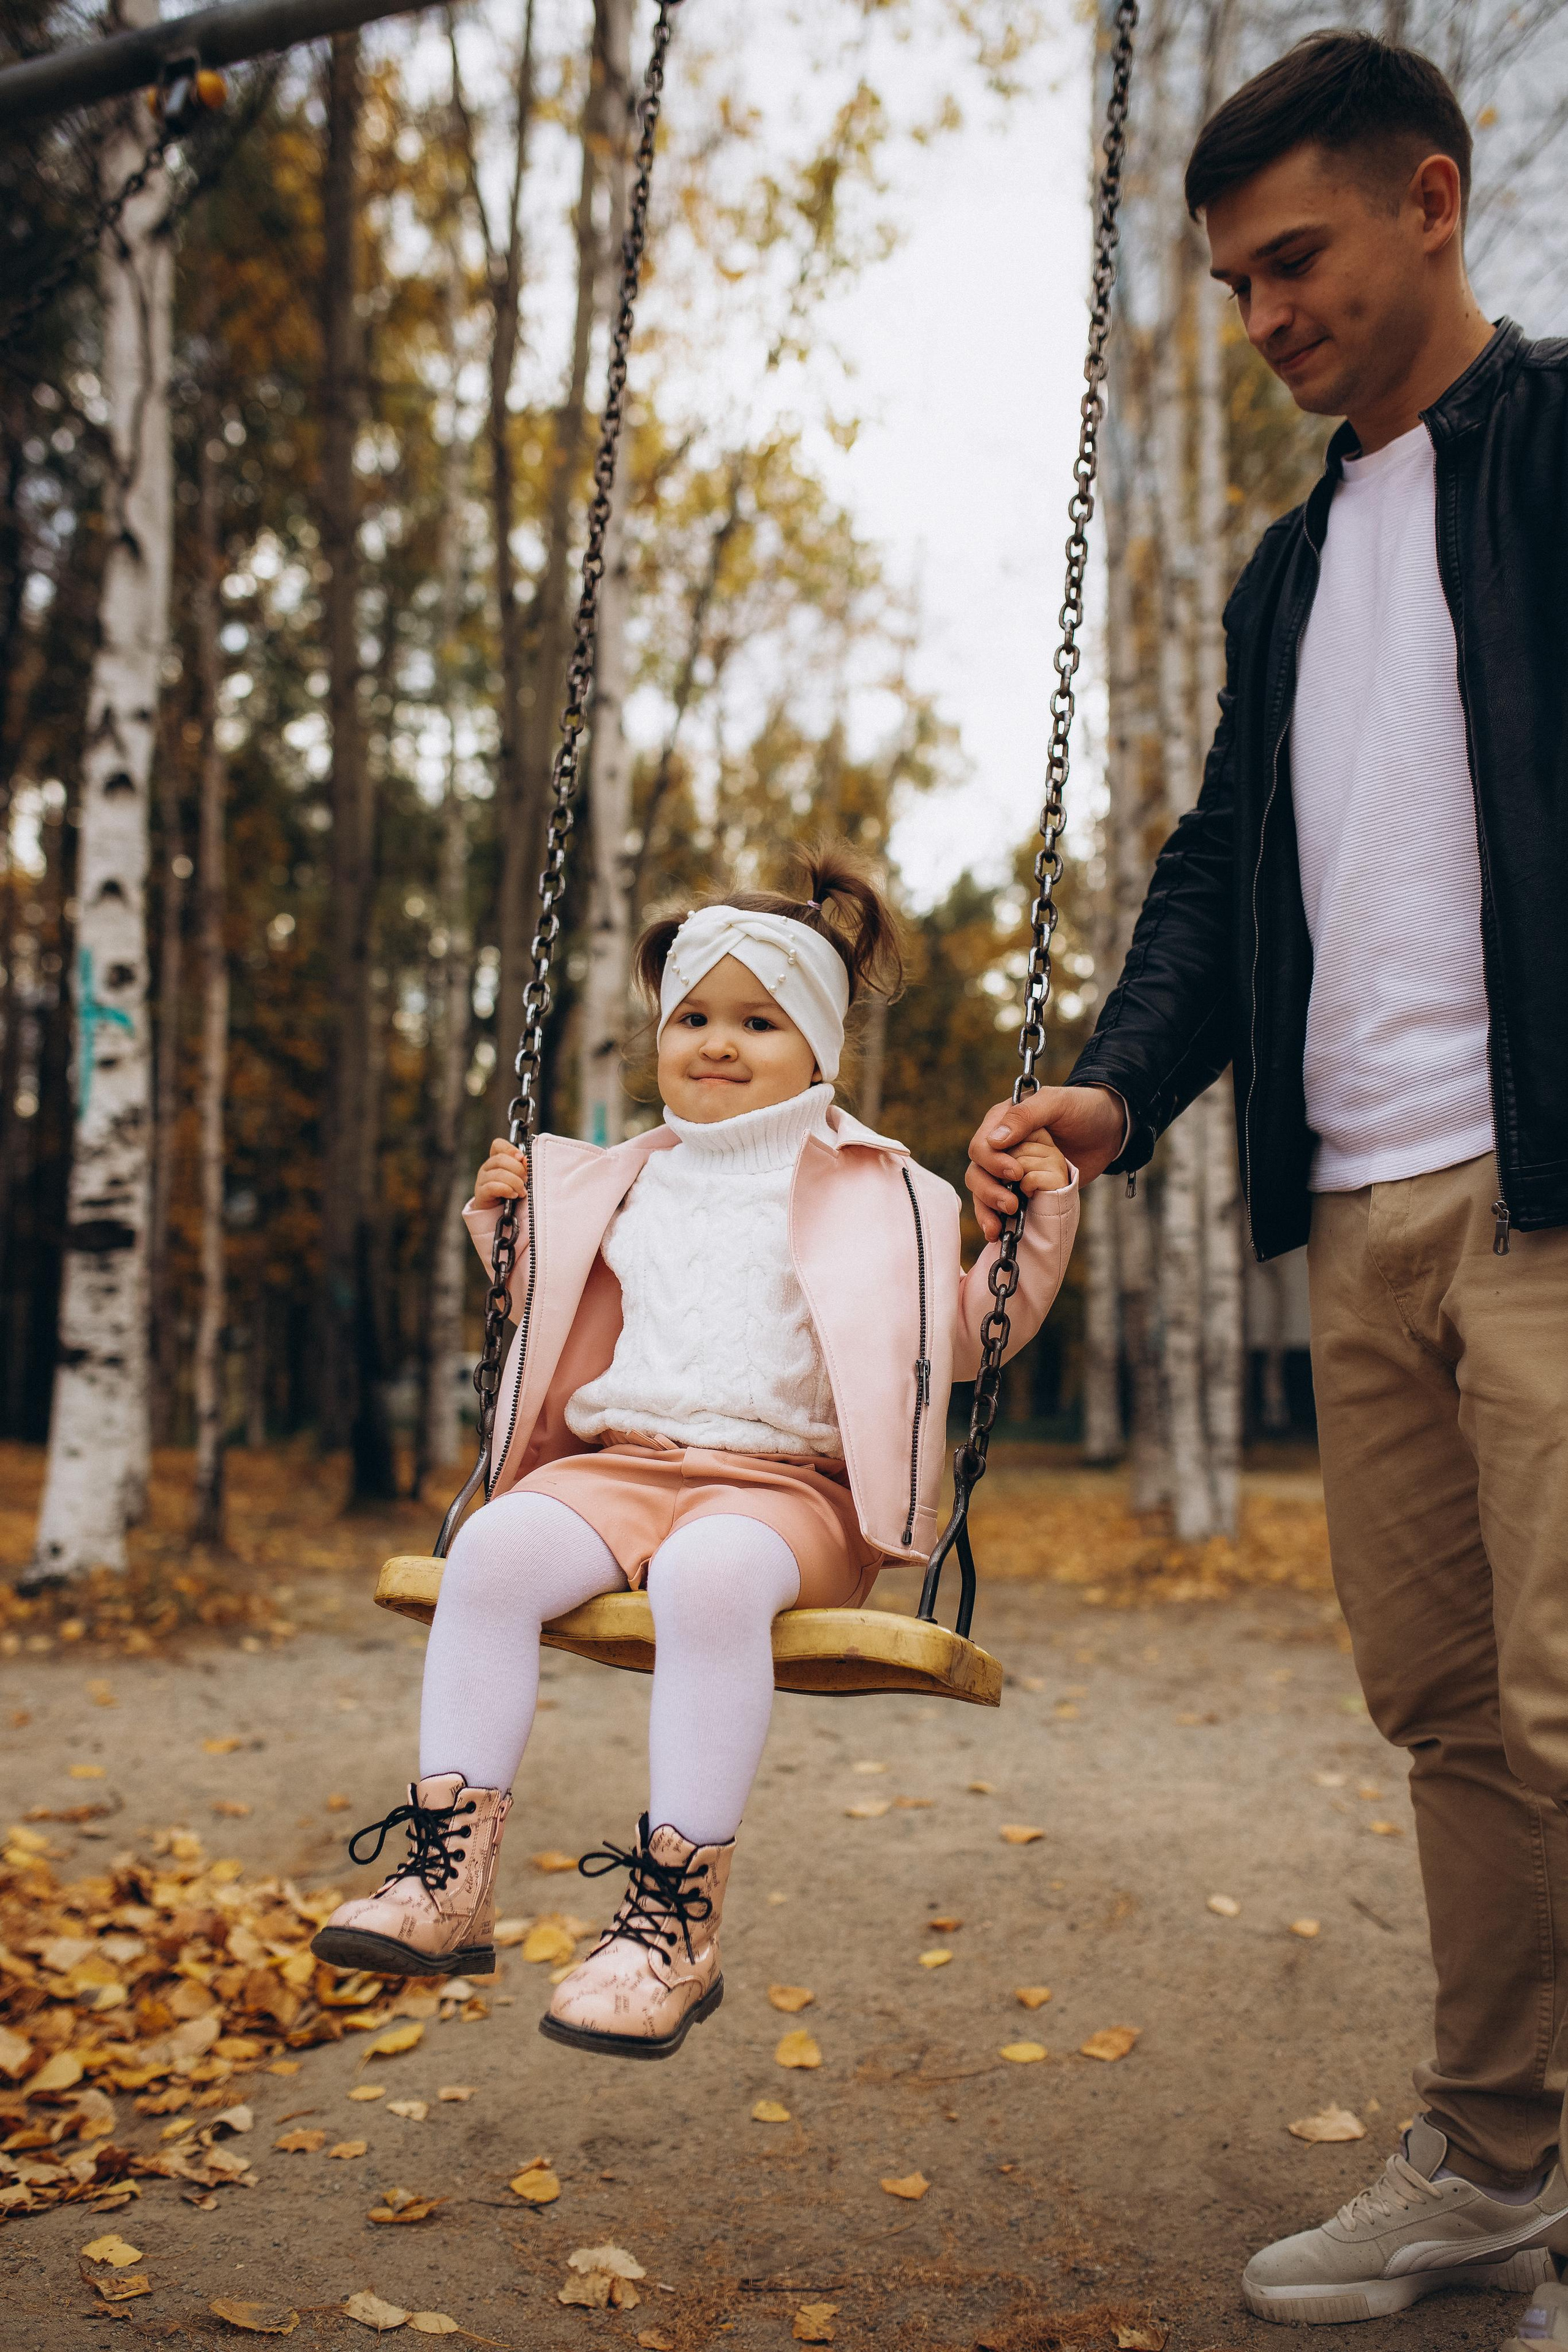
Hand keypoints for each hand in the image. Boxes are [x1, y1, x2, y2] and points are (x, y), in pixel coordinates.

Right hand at [473, 1138, 528, 1206]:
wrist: (496, 1211)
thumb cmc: (510, 1191)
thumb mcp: (518, 1177)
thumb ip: (522, 1167)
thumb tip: (526, 1160)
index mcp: (496, 1159)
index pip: (498, 1145)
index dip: (510, 1148)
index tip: (520, 1157)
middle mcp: (487, 1167)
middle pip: (500, 1159)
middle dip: (518, 1169)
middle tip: (526, 1179)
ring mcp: (482, 1179)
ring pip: (498, 1173)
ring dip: (515, 1182)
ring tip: (522, 1191)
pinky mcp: (481, 1192)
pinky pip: (492, 1187)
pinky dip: (506, 1190)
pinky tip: (513, 1195)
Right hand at [965, 1084, 1124, 1240]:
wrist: (1109, 1131)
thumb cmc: (1083, 1110)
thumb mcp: (1057, 1103)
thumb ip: (1025, 1117)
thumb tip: (995, 1141)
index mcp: (1002, 1121)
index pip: (981, 1146)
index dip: (993, 1163)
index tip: (1016, 1173)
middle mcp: (1001, 1146)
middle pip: (977, 1171)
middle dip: (989, 1190)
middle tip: (1012, 1203)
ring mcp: (1010, 1169)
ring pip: (982, 1190)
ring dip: (987, 1209)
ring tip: (998, 1226)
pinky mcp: (1022, 1188)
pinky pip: (997, 1205)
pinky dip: (993, 1219)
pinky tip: (996, 1232)